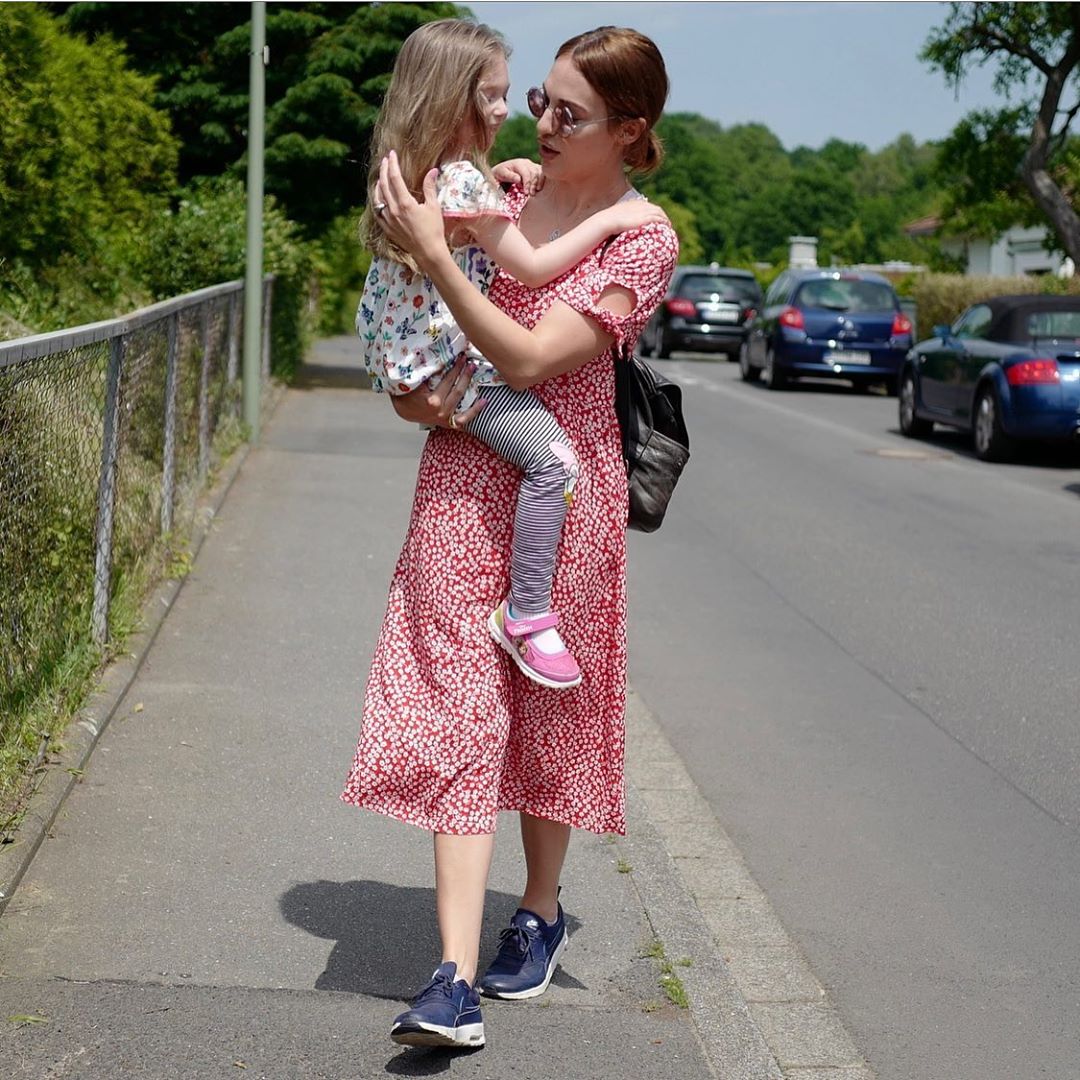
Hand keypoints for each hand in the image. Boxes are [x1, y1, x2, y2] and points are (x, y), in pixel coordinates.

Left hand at [374, 152, 445, 268]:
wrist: (428, 252)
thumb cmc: (434, 230)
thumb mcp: (434, 207)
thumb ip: (430, 187)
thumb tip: (433, 171)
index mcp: (405, 203)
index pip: (394, 177)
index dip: (392, 164)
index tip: (392, 154)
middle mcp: (393, 210)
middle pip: (384, 185)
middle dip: (384, 170)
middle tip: (385, 160)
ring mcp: (388, 220)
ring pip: (377, 198)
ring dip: (378, 185)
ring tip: (380, 177)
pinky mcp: (387, 228)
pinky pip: (377, 212)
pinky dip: (376, 202)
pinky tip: (378, 198)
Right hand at [389, 355, 486, 428]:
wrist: (403, 410)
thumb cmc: (405, 395)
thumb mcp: (413, 382)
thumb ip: (425, 373)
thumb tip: (439, 357)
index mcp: (432, 401)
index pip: (447, 380)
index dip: (455, 368)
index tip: (460, 357)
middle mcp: (440, 411)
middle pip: (457, 389)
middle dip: (464, 373)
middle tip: (468, 361)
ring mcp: (445, 418)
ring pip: (461, 400)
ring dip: (469, 384)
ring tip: (473, 371)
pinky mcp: (447, 423)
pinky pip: (463, 419)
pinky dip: (475, 411)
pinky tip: (484, 401)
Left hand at [492, 158, 543, 194]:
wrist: (500, 173)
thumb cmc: (500, 175)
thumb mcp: (500, 174)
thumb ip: (508, 176)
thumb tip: (518, 179)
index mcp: (518, 163)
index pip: (526, 172)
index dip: (527, 183)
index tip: (526, 192)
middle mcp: (527, 163)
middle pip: (534, 172)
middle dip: (534, 184)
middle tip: (532, 194)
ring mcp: (532, 166)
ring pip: (540, 172)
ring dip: (540, 182)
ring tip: (536, 191)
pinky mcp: (536, 170)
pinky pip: (543, 173)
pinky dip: (543, 180)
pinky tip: (540, 188)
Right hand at [604, 198, 668, 234]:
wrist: (607, 221)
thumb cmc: (608, 222)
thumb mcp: (616, 217)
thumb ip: (622, 218)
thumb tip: (621, 225)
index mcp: (634, 203)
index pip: (648, 206)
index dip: (654, 212)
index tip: (657, 219)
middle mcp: (640, 204)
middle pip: (656, 209)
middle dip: (662, 215)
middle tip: (666, 224)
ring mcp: (643, 210)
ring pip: (659, 213)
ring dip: (665, 219)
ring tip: (668, 227)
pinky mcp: (645, 218)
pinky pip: (658, 219)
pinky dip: (663, 222)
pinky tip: (666, 227)